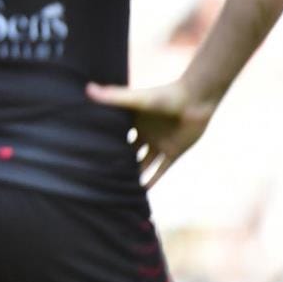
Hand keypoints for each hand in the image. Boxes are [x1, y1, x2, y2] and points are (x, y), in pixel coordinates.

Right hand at [86, 81, 214, 188]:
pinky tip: (142, 192)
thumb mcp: (136, 99)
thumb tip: (87, 89)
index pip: (116, 136)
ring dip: (134, 174)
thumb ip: (113, 97)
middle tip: (100, 176)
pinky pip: (161, 169)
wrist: (195, 100)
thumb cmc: (165, 95)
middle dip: (117, 162)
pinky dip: (153, 180)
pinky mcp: (174, 152)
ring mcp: (160, 144)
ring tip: (118, 187)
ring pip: (144, 163)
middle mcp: (145, 134)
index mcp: (134, 122)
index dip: (104, 145)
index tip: (88, 155)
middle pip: (128, 152)